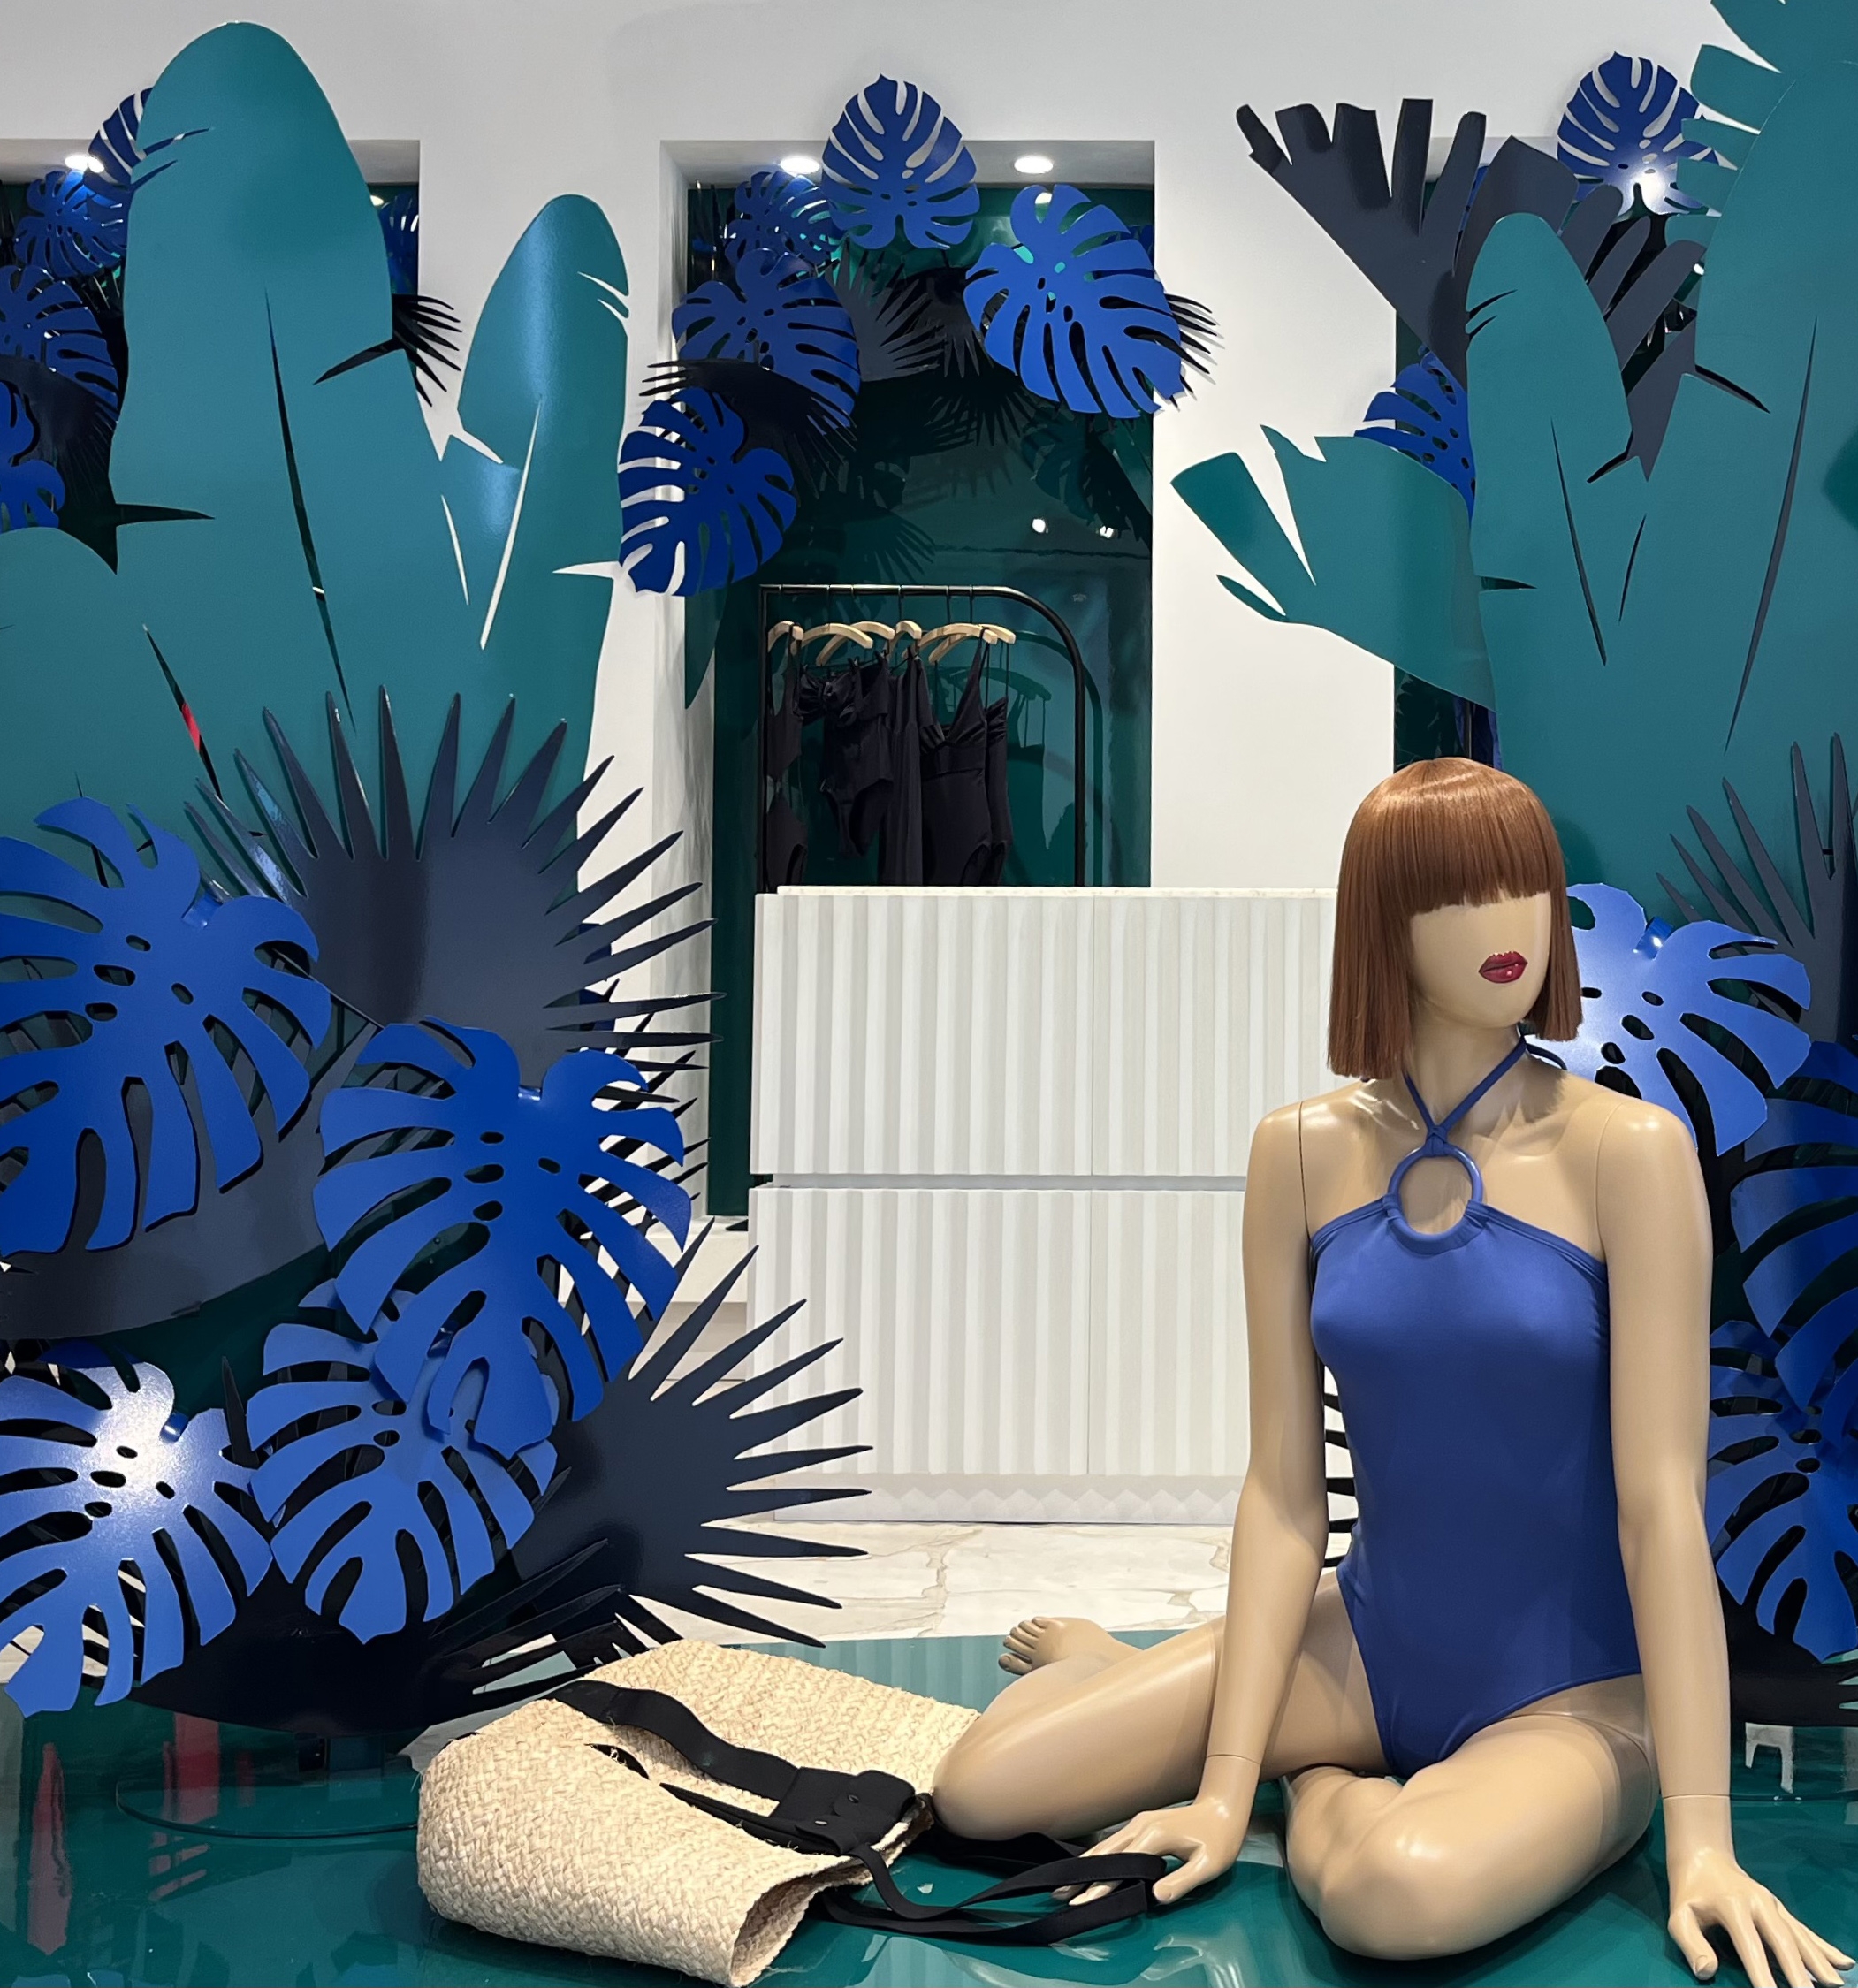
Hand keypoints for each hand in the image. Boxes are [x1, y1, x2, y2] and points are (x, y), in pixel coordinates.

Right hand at [1078, 1794, 1247, 1905]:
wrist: (1224, 1808)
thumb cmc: (1220, 1840)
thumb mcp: (1208, 1865)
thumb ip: (1182, 1881)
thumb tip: (1156, 1897)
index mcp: (1153, 1837)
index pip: (1120, 1867)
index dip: (1100, 1886)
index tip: (1080, 1902)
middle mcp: (1140, 1827)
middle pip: (1105, 1854)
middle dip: (1083, 1875)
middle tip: (1060, 1893)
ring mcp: (1139, 1823)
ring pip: (1107, 1846)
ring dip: (1087, 1865)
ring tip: (1067, 1882)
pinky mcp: (1142, 1825)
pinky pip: (1115, 1843)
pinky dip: (1099, 1856)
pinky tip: (1091, 1865)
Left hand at [1667, 1844, 1851, 1987]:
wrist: (1703, 1856)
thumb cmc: (1690, 1893)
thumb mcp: (1679, 1915)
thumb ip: (1691, 1943)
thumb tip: (1707, 1971)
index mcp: (1733, 1906)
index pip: (1751, 1946)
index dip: (1762, 1975)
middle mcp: (1759, 1904)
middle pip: (1783, 1943)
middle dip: (1799, 1974)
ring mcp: (1774, 1905)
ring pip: (1800, 1937)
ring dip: (1820, 1963)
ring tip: (1836, 1987)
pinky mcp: (1781, 1909)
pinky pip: (1805, 1931)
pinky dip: (1825, 1948)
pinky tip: (1844, 1963)